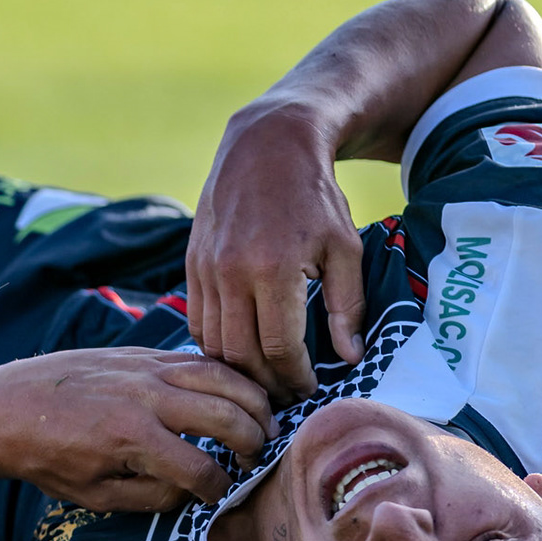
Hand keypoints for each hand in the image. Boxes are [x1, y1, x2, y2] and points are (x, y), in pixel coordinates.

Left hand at [0, 348, 278, 512]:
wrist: (5, 407)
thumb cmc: (45, 457)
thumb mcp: (93, 495)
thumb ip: (149, 496)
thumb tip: (192, 489)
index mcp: (132, 439)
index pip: (202, 469)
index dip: (220, 489)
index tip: (223, 495)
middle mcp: (146, 397)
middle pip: (226, 416)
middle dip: (253, 442)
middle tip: (260, 458)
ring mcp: (145, 368)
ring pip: (220, 378)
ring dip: (252, 401)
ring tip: (266, 423)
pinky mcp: (140, 352)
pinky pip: (197, 359)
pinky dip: (226, 375)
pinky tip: (237, 392)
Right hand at [184, 103, 366, 405]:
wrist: (265, 146)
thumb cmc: (314, 197)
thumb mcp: (345, 248)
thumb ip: (346, 306)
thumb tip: (350, 357)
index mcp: (274, 268)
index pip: (280, 348)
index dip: (297, 378)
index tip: (311, 389)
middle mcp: (231, 271)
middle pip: (241, 355)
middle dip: (266, 384)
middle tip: (287, 394)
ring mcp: (205, 268)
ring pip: (213, 343)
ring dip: (238, 369)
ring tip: (264, 378)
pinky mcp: (191, 264)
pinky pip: (197, 320)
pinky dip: (214, 345)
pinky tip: (239, 350)